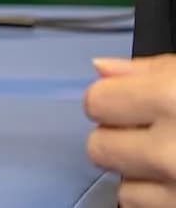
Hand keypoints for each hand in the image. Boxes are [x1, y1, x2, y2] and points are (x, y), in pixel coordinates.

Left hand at [84, 54, 175, 207]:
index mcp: (173, 99)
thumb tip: (102, 68)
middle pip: (98, 146)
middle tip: (151, 132)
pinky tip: (174, 178)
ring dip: (135, 171)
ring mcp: (175, 185)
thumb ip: (152, 71)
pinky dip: (153, 195)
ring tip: (169, 155)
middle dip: (118, 139)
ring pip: (118, 181)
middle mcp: (170, 149)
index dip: (111, 100)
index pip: (96, 101)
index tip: (128, 102)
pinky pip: (138, 204)